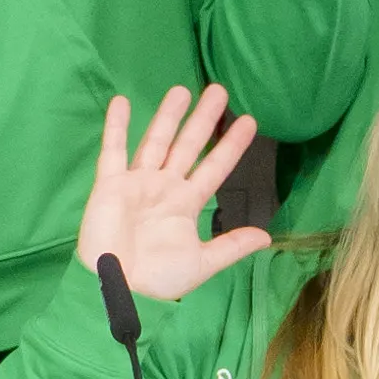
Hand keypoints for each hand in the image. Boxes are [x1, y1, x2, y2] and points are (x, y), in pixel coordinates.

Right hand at [72, 85, 267, 308]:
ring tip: (181, 89)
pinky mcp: (111, 185)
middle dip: (203, 119)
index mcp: (186, 204)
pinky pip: (113, 151)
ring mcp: (137, 182)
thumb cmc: (158, 279)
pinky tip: (121, 101)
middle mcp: (164, 186)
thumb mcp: (201, 263)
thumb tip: (267, 236)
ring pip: (155, 141)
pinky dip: (115, 126)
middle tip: (219, 90)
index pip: (214, 167)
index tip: (249, 121)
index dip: (231, 145)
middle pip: (188, 145)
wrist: (118, 289)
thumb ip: (231, 246)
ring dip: (167, 116)